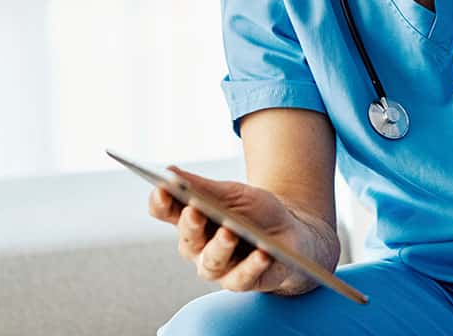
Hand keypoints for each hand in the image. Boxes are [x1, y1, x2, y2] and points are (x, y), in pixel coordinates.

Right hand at [147, 167, 312, 293]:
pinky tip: (262, 254)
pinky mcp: (242, 281)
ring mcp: (219, 266)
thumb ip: (202, 186)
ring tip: (229, 233)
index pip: (165, 211)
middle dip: (190, 225)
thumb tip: (169, 171)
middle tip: (195, 211)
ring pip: (211, 262)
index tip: (163, 187)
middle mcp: (198, 246)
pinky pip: (242, 278)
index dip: (161, 201)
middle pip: (186, 238)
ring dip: (220, 247)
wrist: (292, 232)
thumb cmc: (257, 211)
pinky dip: (252, 266)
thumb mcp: (233, 193)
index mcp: (191, 219)